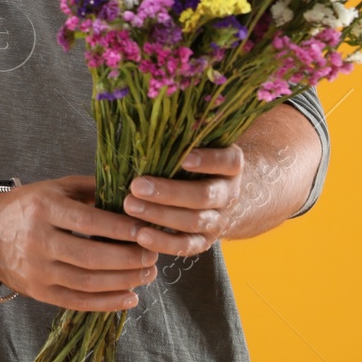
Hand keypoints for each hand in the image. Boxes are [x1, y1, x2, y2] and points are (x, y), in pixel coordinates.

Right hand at [0, 176, 158, 312]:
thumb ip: (90, 188)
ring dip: (123, 281)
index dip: (121, 228)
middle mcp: (38, 240)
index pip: (89, 221)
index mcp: (44, 208)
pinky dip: (107, 303)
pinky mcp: (38, 292)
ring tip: (147, 275)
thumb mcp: (54, 188)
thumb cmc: (26, 206)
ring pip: (88, 282)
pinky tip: (130, 297)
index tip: (147, 230)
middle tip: (153, 256)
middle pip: (92, 256)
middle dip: (129, 258)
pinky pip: (77, 302)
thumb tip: (132, 193)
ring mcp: (37, 270)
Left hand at [123, 146, 243, 256]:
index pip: (227, 162)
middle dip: (169, 192)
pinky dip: (164, 243)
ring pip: (194, 222)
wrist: (218, 196)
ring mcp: (219, 220)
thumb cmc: (193, 161)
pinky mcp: (205, 241)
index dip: (209, 160)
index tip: (184, 157)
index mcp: (230, 166)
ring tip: (130, 206)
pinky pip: (187, 247)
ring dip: (160, 216)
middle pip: (204, 196)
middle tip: (136, 185)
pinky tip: (141, 236)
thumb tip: (148, 114)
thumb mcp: (196, 144)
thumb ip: (182, 135)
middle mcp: (229, 194)